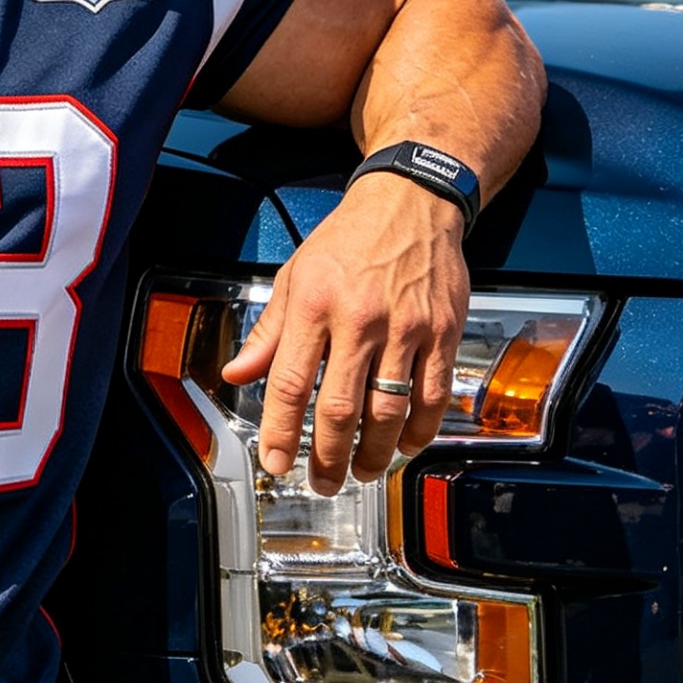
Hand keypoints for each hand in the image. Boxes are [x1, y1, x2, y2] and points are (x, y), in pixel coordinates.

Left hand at [219, 172, 468, 494]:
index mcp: (315, 304)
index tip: (275, 462)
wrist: (412, 201)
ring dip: (373, 454)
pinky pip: (432, 397)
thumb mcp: (295, 275)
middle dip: (326, 457)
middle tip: (320, 482)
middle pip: (339, 409)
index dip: (280, 432)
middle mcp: (361, 319)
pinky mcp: (443, 332)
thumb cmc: (350, 239)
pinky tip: (403, 445)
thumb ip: (269, 332)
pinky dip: (418, 431)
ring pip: (388, 411)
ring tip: (360, 472)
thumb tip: (239, 374)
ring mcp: (407, 328)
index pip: (291, 383)